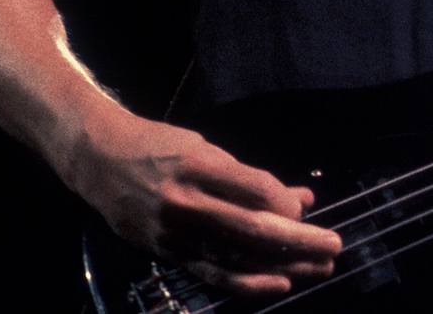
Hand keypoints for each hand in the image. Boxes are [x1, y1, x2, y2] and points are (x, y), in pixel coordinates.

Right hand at [59, 107, 342, 296]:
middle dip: (299, 239)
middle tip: (333, 245)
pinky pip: (214, 273)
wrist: (99, 160)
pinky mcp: (168, 252)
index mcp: (197, 165)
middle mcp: (186, 201)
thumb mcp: (204, 148)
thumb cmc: (158, 147)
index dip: (286, 203)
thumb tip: (300, 198)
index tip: (306, 209)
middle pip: (252, 227)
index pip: (254, 189)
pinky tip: (279, 284)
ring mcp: (175, 231)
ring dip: (284, 265)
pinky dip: (249, 282)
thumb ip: (250, 177)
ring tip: (319, 268)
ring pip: (238, 255)